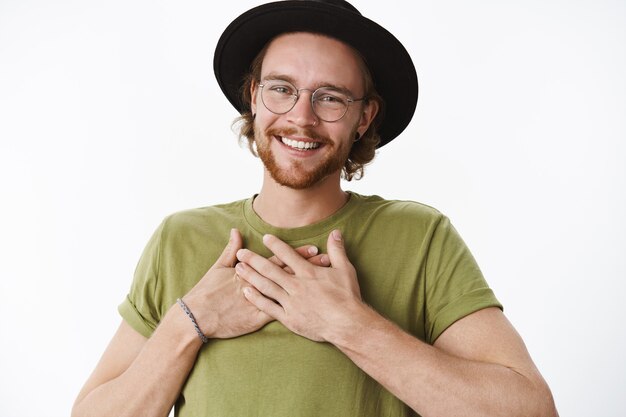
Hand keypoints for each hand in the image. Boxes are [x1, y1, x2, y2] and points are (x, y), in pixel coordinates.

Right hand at [181, 229, 329, 339]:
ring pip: (290, 293)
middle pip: (289, 274)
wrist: (197, 316)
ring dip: (307, 288)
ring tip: (327, 283)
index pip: (280, 260)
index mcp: (252, 271)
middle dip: (309, 268)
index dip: (298, 255)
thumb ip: (231, 249)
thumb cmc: (207, 291)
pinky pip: (280, 314)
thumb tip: (235, 230)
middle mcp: (260, 284)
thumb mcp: (219, 267)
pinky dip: (296, 310)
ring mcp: (260, 302)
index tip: (315, 249)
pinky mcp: (258, 318)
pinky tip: (312, 309)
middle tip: (328, 262)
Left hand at [235, 230, 362, 341]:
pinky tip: (247, 292)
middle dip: (254, 260)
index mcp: (308, 273)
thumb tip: (335, 232)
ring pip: (267, 287)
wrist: (347, 324)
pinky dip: (257, 299)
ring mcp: (291, 302)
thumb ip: (337, 250)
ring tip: (238, 269)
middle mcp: (297, 286)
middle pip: (271, 270)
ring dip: (251, 277)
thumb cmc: (348, 297)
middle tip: (241, 253)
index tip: (265, 237)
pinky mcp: (290, 318)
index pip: (288, 255)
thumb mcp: (345, 270)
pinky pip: (269, 307)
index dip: (276, 245)